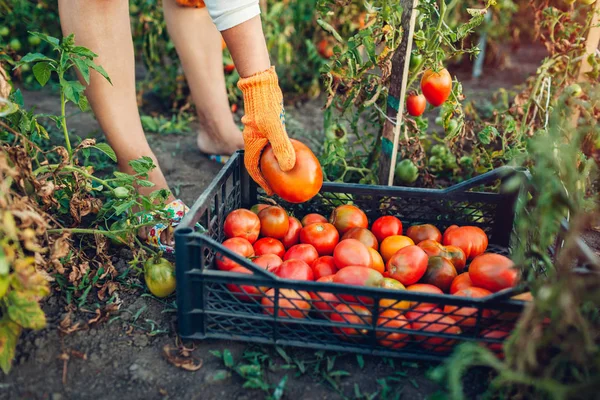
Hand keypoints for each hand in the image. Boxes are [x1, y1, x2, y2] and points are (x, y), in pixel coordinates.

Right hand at [237, 66, 295, 194]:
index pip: (253, 168)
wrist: (261, 83)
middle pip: (260, 162)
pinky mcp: (268, 125)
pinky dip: (279, 150)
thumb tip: (289, 167)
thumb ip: (281, 147)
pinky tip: (291, 151)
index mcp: (251, 143)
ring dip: (274, 162)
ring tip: (286, 171)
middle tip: (280, 184)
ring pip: (266, 152)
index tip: (270, 191)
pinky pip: (273, 142)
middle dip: (268, 175)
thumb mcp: (275, 128)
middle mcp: (254, 140)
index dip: (261, 181)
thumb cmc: (265, 105)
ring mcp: (260, 132)